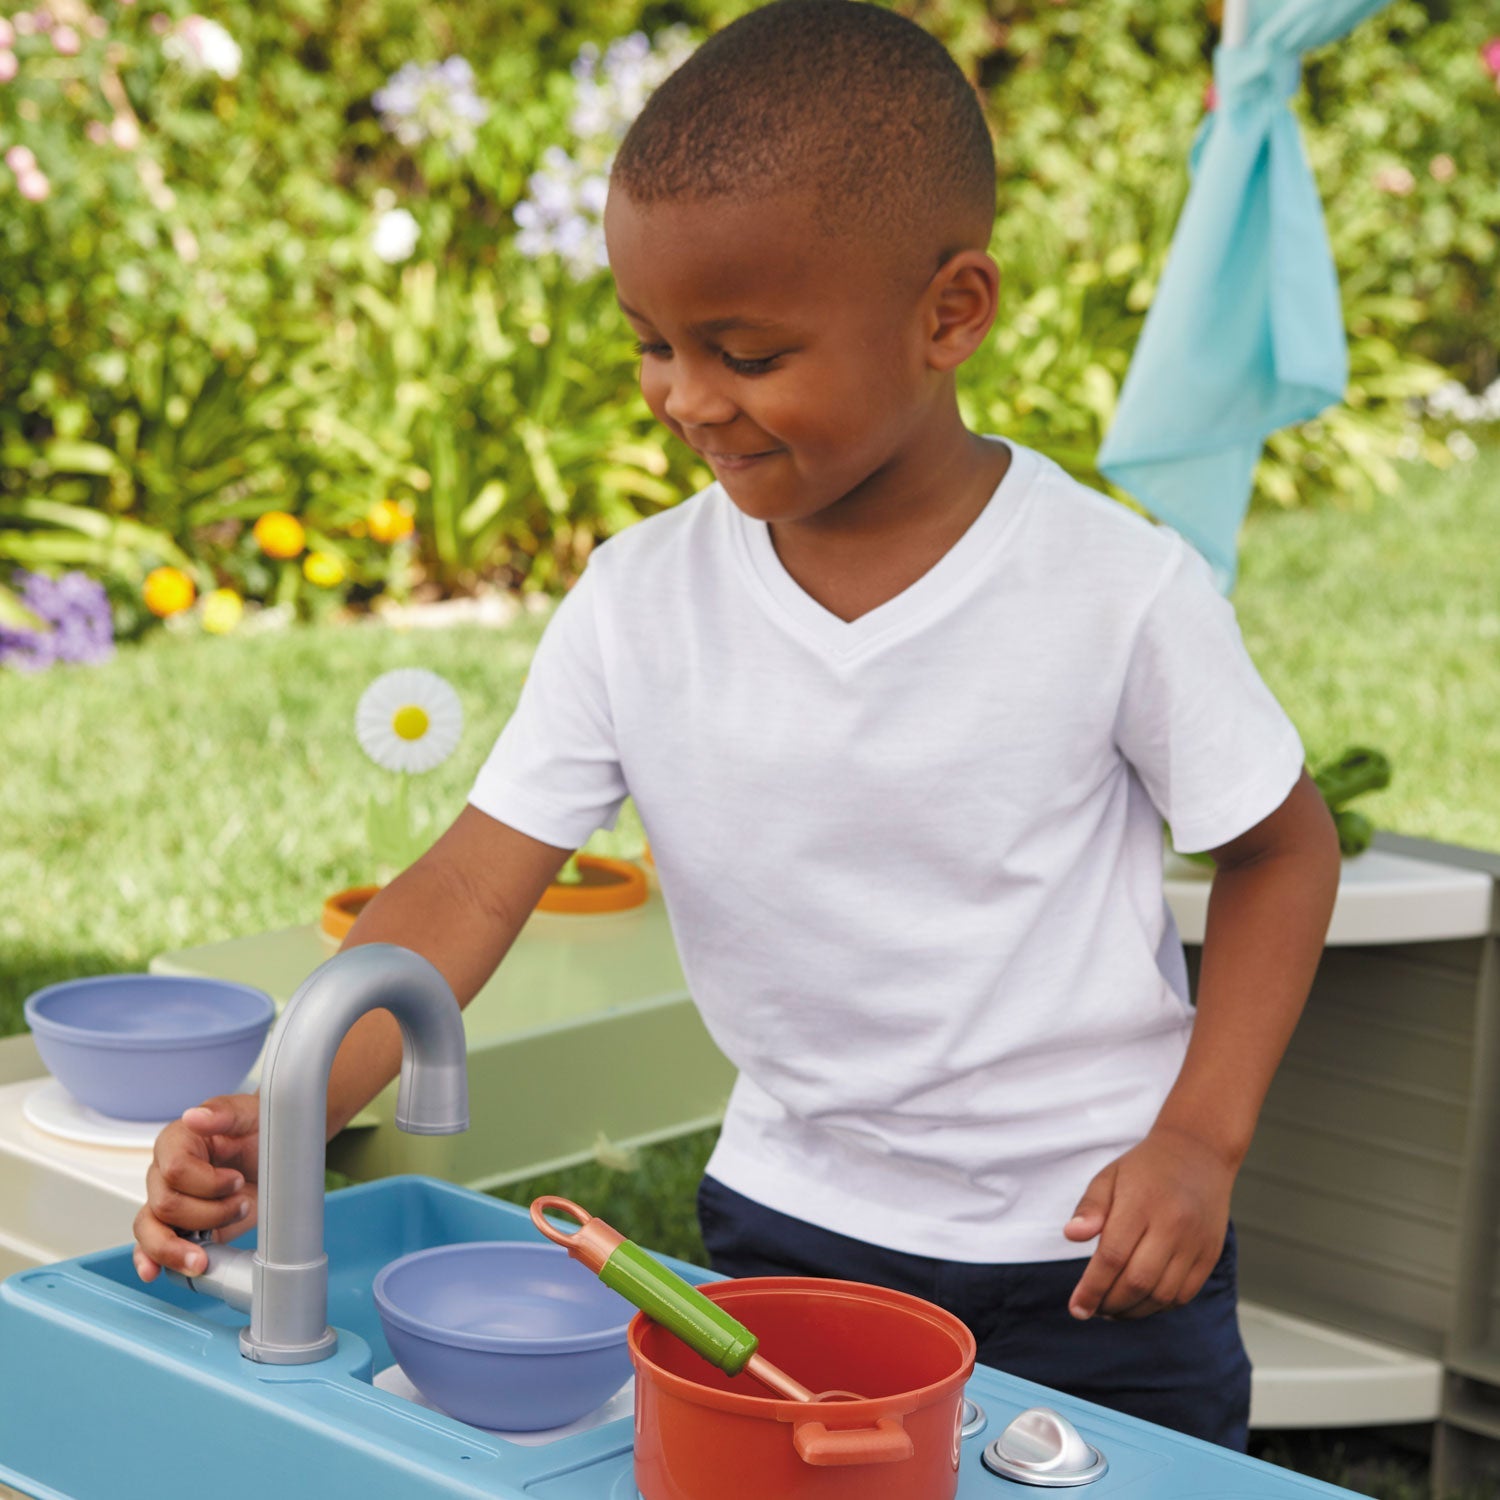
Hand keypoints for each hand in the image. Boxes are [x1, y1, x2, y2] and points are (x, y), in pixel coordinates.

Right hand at [132, 1093, 259, 1282]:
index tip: (237, 1180)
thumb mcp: (250, 1112)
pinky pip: (150, 1246)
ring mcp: (169, 1202)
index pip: (175, 1170)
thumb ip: (223, 1113)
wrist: (276, 1152)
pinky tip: (155, 1272)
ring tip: (204, 1258)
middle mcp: (165, 1174)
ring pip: (149, 1230)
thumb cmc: (258, 1129)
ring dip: (178, 1248)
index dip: (209, 1183)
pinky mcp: (179, 1227)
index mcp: (177, 1141)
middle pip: (165, 1205)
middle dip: (209, 1213)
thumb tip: (195, 1116)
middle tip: (241, 1203)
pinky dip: (151, 1260)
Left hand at [1062, 1125, 1234, 1320]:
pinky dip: (1159, 1306)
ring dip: (1133, 1311)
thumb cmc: (1144, 1169)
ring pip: (1162, 1294)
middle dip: (1110, 1304)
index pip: (1112, 1257)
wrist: (1199, 1153)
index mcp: (1141, 1203)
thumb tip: (1071, 1235)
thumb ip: (1090, 1208)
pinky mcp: (1210, 1254)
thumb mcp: (1108, 1177)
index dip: (1092, 1288)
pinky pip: (1184, 1294)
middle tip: (1092, 1309)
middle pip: (1138, 1281)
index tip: (1076, 1309)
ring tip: (1112, 1310)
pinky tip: (1140, 1303)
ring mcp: (1195, 1242)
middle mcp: (1172, 1225)